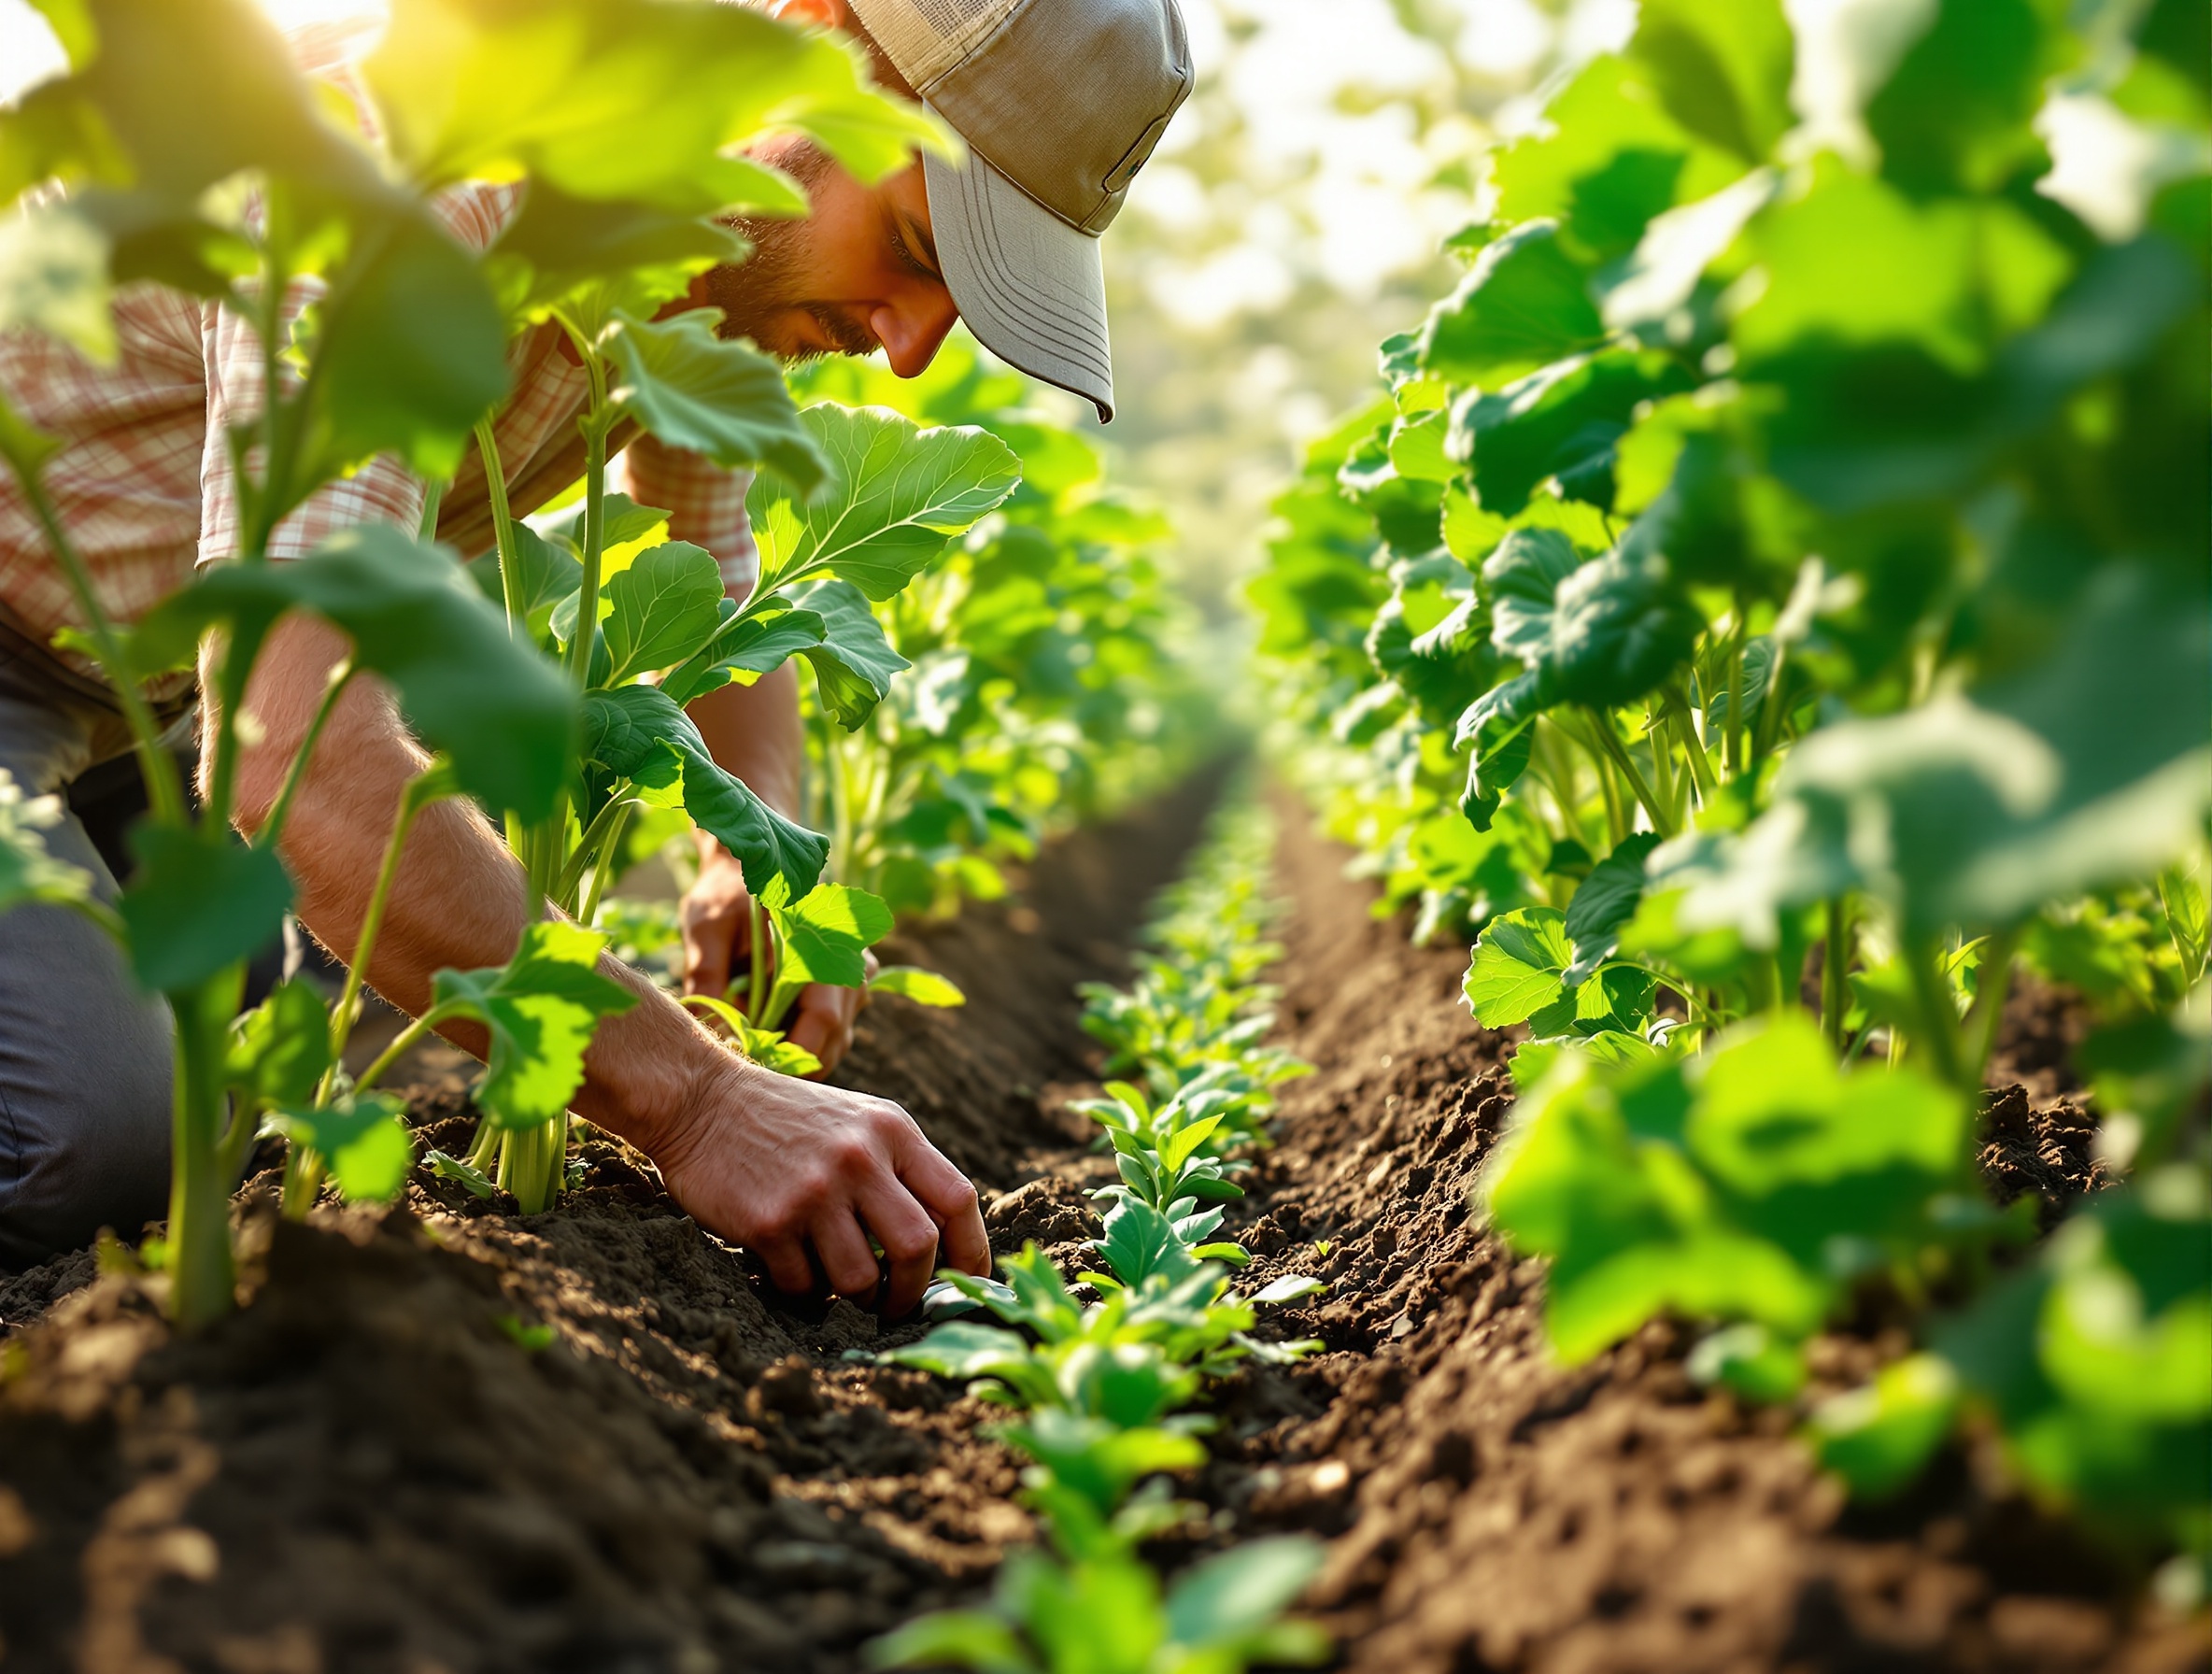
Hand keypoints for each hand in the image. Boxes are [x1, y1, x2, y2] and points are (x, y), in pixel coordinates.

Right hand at [652, 1054, 990, 1314]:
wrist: (701, 1100)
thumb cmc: (789, 1119)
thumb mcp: (858, 1120)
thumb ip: (902, 1167)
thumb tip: (943, 1245)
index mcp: (891, 1130)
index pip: (957, 1199)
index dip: (972, 1250)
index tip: (969, 1280)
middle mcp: (859, 1158)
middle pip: (918, 1248)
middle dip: (913, 1291)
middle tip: (896, 1304)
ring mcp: (814, 1191)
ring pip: (860, 1279)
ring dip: (854, 1297)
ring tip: (838, 1284)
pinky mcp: (769, 1222)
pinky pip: (805, 1286)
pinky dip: (804, 1291)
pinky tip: (792, 1267)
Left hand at [680, 843, 870, 1074]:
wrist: (751, 860)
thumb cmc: (728, 891)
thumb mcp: (708, 926)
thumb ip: (706, 975)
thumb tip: (704, 1032)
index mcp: (824, 943)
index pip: (824, 1019)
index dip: (792, 1056)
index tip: (754, 1075)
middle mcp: (850, 963)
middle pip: (834, 1039)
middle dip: (793, 1065)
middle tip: (747, 1077)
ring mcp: (851, 979)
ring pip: (835, 1040)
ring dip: (798, 1057)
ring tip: (752, 1060)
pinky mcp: (841, 989)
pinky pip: (830, 1031)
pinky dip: (800, 1044)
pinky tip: (763, 1043)